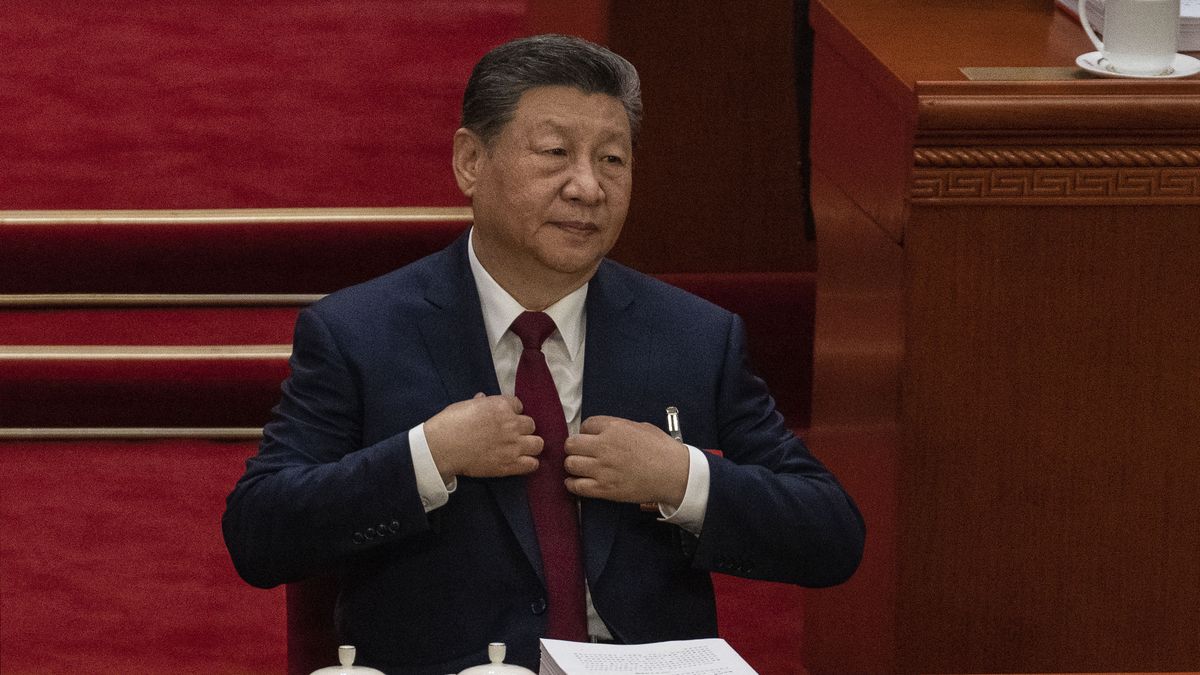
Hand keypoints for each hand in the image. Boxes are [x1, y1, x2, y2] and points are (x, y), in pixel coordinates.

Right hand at [424, 393, 541, 481]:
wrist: (443, 447)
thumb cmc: (450, 423)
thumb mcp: (465, 405)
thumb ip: (480, 403)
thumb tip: (483, 398)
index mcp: (501, 406)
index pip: (519, 405)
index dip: (512, 412)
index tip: (504, 418)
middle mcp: (512, 424)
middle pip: (531, 424)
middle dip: (522, 428)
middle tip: (512, 434)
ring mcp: (513, 445)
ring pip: (538, 443)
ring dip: (530, 445)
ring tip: (520, 448)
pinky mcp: (510, 464)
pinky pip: (532, 464)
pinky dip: (529, 463)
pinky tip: (521, 462)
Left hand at [563, 415, 689, 506]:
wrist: (674, 474)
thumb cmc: (662, 450)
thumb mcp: (641, 427)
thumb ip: (619, 427)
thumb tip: (606, 431)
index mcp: (614, 428)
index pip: (585, 425)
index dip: (586, 432)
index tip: (590, 438)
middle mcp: (604, 446)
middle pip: (571, 444)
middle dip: (574, 447)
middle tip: (582, 452)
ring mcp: (602, 469)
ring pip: (570, 464)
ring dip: (573, 465)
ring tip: (580, 467)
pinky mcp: (604, 489)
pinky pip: (576, 486)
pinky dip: (573, 484)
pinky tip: (577, 481)